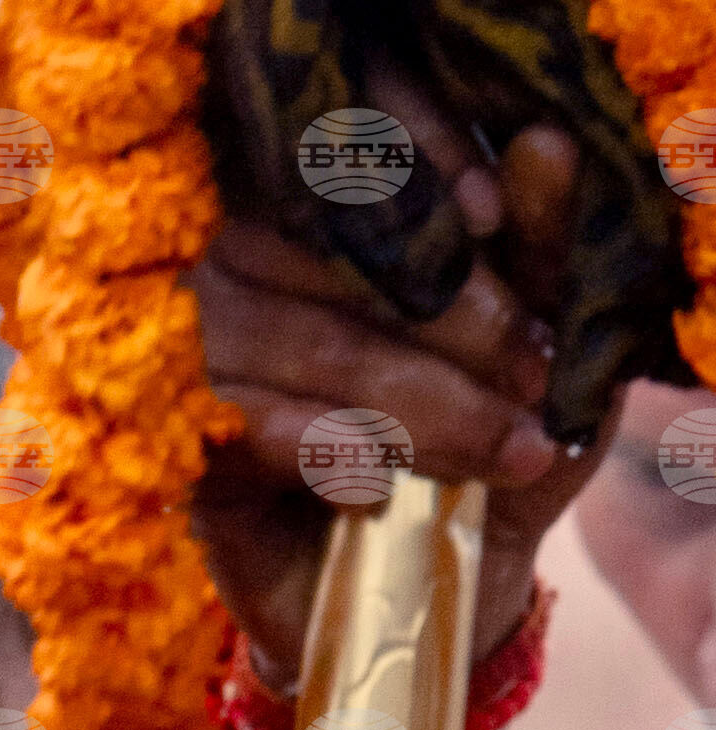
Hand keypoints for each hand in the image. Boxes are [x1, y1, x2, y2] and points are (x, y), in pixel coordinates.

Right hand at [197, 128, 598, 693]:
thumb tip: (544, 143)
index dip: (418, 157)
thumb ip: (540, 243)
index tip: (496, 212)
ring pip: (311, 346)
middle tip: (539, 366)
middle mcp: (246, 261)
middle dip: (453, 311)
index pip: (347, 144)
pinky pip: (256, 431)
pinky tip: (387, 484)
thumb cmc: (491, 441)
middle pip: (336, 248)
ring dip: (421, 401)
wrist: (438, 587)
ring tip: (510, 448)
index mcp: (327, 208)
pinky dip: (333, 452)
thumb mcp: (542, 339)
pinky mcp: (186, 453)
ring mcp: (203, 355)